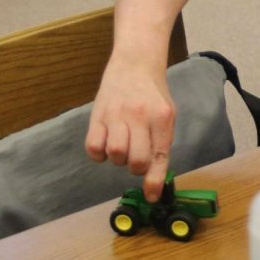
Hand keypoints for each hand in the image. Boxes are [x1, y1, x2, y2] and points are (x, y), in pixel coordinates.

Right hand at [85, 56, 174, 201]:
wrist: (135, 63)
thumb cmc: (153, 94)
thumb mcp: (166, 115)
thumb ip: (162, 144)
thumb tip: (155, 179)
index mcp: (161, 118)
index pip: (159, 156)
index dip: (154, 181)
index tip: (151, 196)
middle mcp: (139, 116)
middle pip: (135, 161)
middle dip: (136, 167)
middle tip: (137, 156)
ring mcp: (116, 115)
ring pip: (115, 154)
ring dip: (118, 159)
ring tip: (123, 145)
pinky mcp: (97, 115)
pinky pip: (93, 147)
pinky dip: (98, 153)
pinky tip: (105, 143)